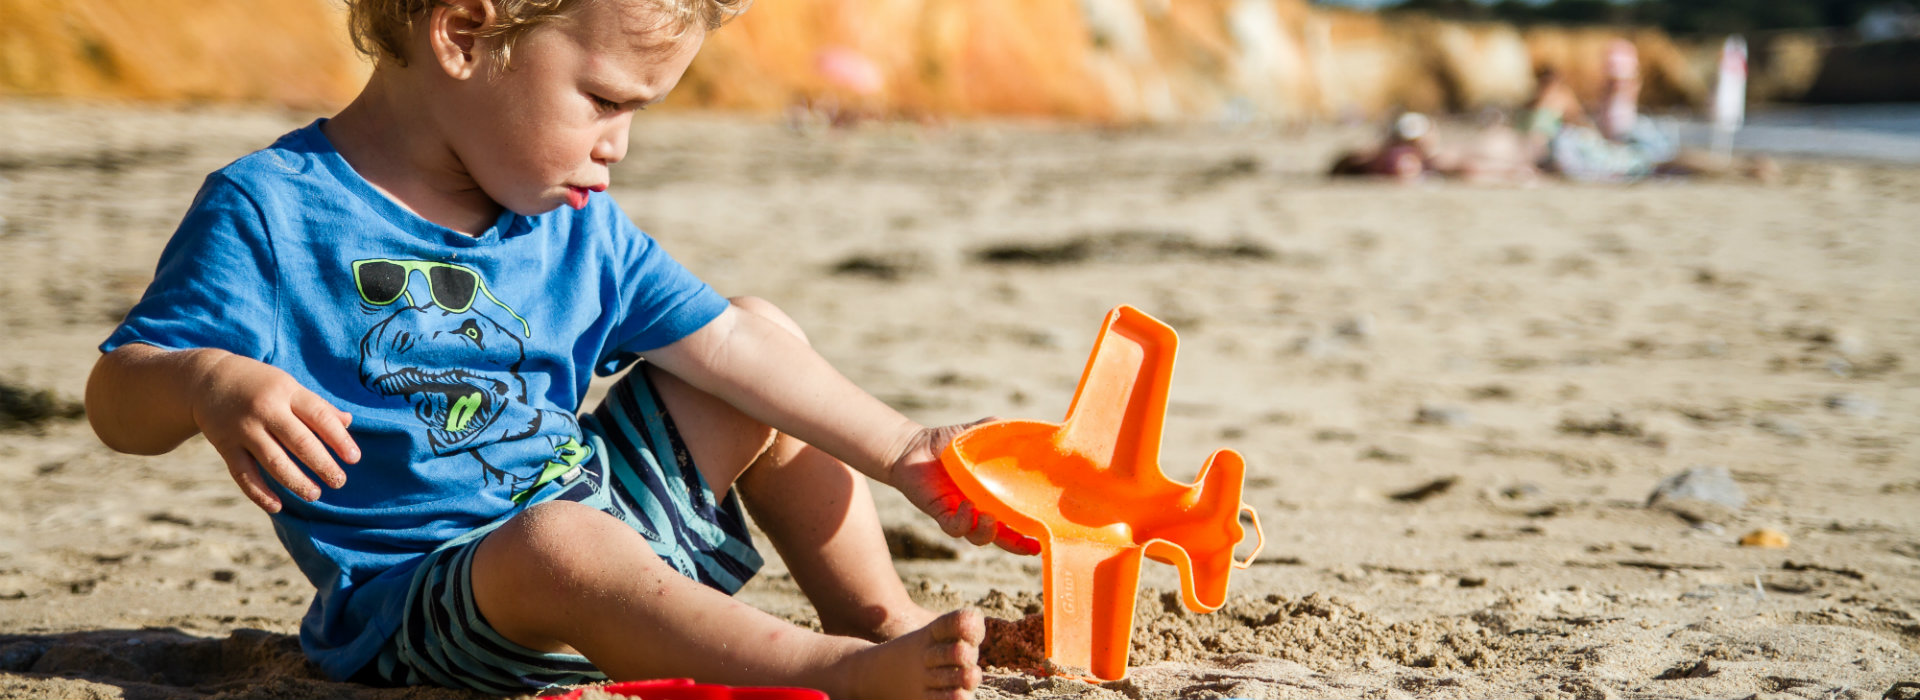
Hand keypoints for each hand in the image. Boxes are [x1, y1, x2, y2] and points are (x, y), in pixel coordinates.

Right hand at [187, 350, 359, 512]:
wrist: (207, 379)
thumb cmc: (259, 384)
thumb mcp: (288, 385)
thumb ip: (316, 405)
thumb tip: (348, 422)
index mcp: (287, 391)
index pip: (319, 416)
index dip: (339, 439)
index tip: (354, 459)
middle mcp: (265, 410)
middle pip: (299, 441)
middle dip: (322, 464)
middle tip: (339, 481)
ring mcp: (243, 429)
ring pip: (273, 461)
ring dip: (296, 481)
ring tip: (315, 495)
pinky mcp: (225, 446)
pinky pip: (243, 474)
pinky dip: (259, 493)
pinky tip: (277, 507)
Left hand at [885, 421, 1040, 555]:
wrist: (915, 446)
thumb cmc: (952, 441)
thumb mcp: (984, 432)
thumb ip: (1008, 432)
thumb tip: (1039, 428)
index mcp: (996, 497)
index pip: (1018, 521)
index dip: (1032, 533)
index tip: (1047, 538)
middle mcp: (981, 511)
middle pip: (1004, 538)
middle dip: (1018, 545)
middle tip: (1030, 544)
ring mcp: (961, 514)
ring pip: (979, 537)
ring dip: (989, 531)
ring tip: (989, 516)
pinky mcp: (941, 513)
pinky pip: (955, 527)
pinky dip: (964, 521)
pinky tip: (967, 505)